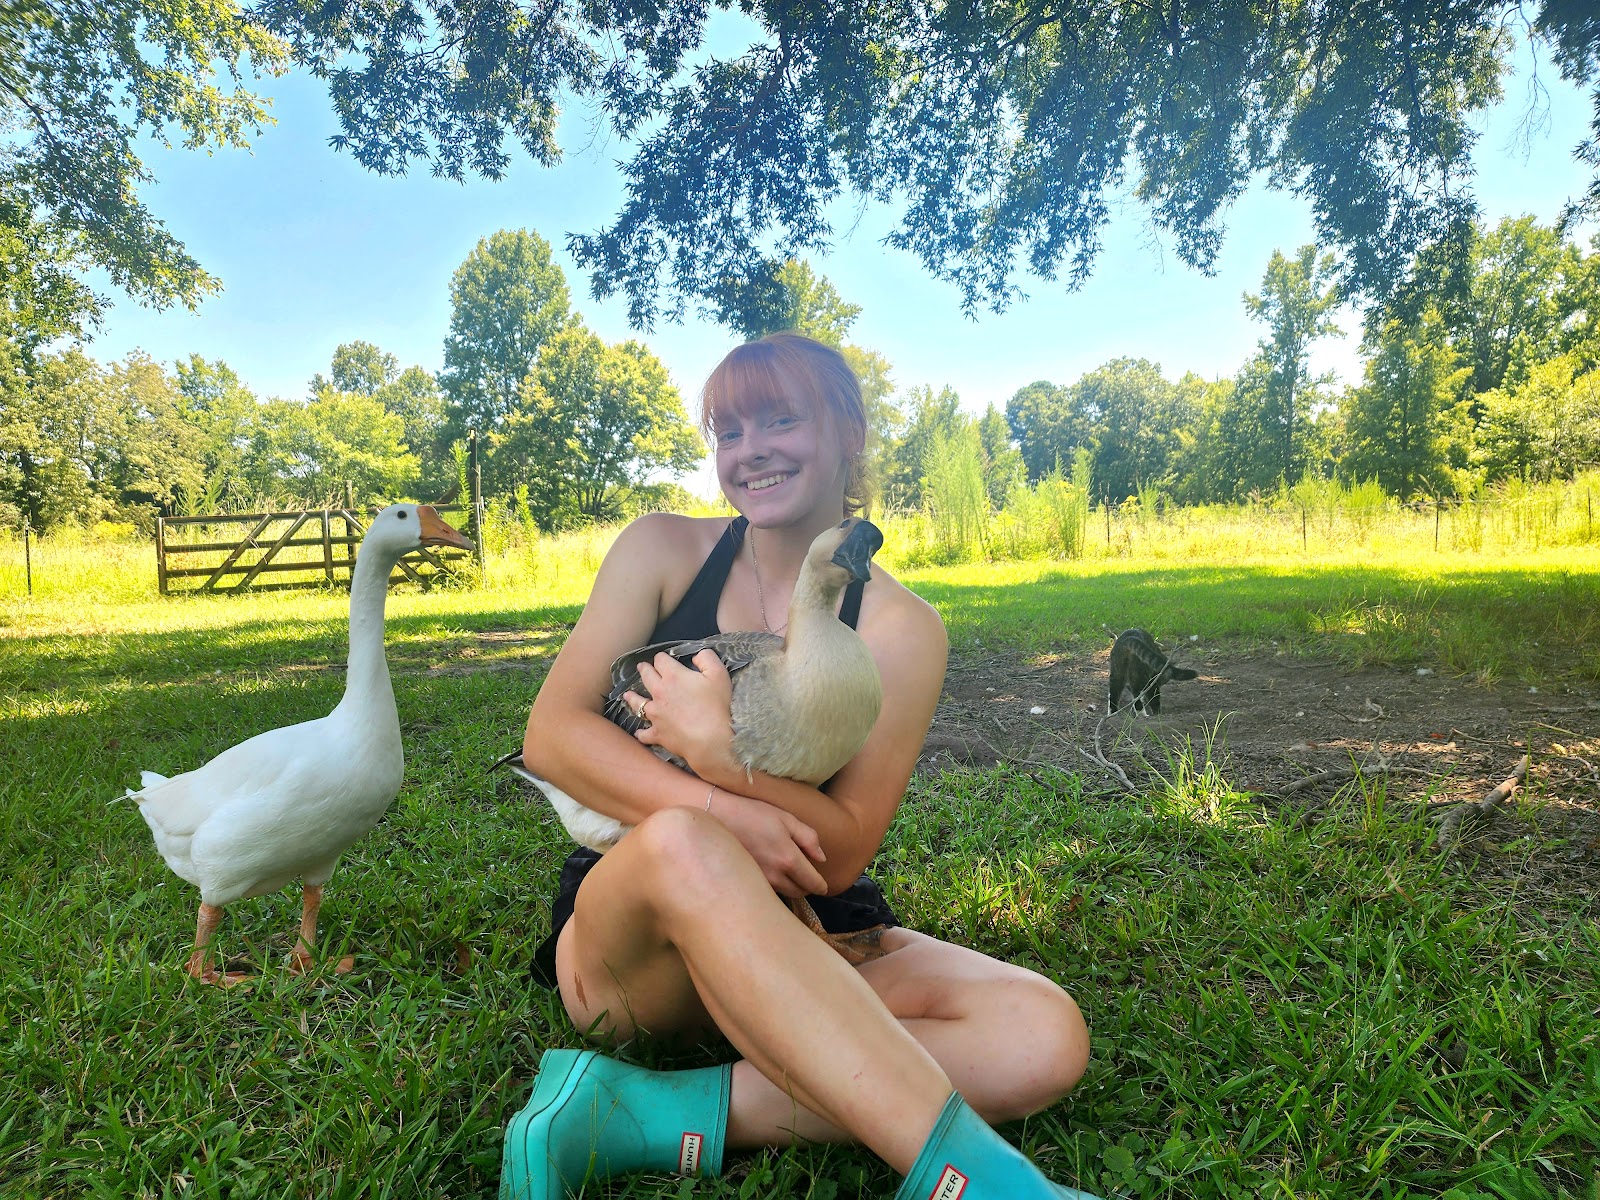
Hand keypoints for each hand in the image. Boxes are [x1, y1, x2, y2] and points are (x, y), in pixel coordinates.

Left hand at [624, 649, 739, 777]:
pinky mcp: (656, 733)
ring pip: (638, 703)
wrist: (709, 739)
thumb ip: (706, 658)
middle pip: (646, 677)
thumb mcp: (719, 674)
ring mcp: (655, 714)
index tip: (664, 659)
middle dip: (644, 670)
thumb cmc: (716, 705)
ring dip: (632, 697)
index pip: (661, 660)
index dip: (662, 658)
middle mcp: (659, 692)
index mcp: (673, 676)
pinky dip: (641, 732)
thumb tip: (696, 656)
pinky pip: (644, 733)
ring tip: (627, 695)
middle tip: (642, 667)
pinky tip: (639, 732)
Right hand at [706, 789, 827, 897]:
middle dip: (806, 887)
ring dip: (790, 887)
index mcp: (788, 858)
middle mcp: (775, 876)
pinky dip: (774, 886)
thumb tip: (821, 858)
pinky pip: (767, 891)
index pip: (812, 883)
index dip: (820, 886)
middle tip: (805, 875)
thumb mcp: (785, 818)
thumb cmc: (752, 814)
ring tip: (786, 873)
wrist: (716, 819)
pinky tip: (768, 872)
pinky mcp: (746, 883)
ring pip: (783, 894)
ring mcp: (759, 881)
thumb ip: (808, 837)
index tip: (822, 885)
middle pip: (799, 893)